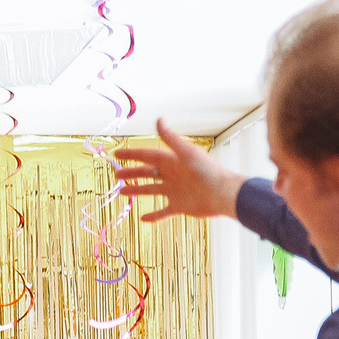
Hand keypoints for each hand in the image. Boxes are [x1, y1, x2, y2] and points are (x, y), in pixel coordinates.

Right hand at [114, 123, 244, 223]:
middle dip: (132, 173)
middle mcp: (172, 175)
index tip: (117, 153)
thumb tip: (158, 119)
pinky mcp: (179, 206)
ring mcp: (175, 191)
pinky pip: (163, 211)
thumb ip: (171, 138)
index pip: (148, 155)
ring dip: (137, 190)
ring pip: (152, 190)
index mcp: (173, 161)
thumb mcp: (187, 152)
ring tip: (122, 192)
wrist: (222, 193)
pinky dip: (154, 216)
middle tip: (116, 174)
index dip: (132, 154)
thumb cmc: (207, 171)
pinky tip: (142, 218)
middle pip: (148, 172)